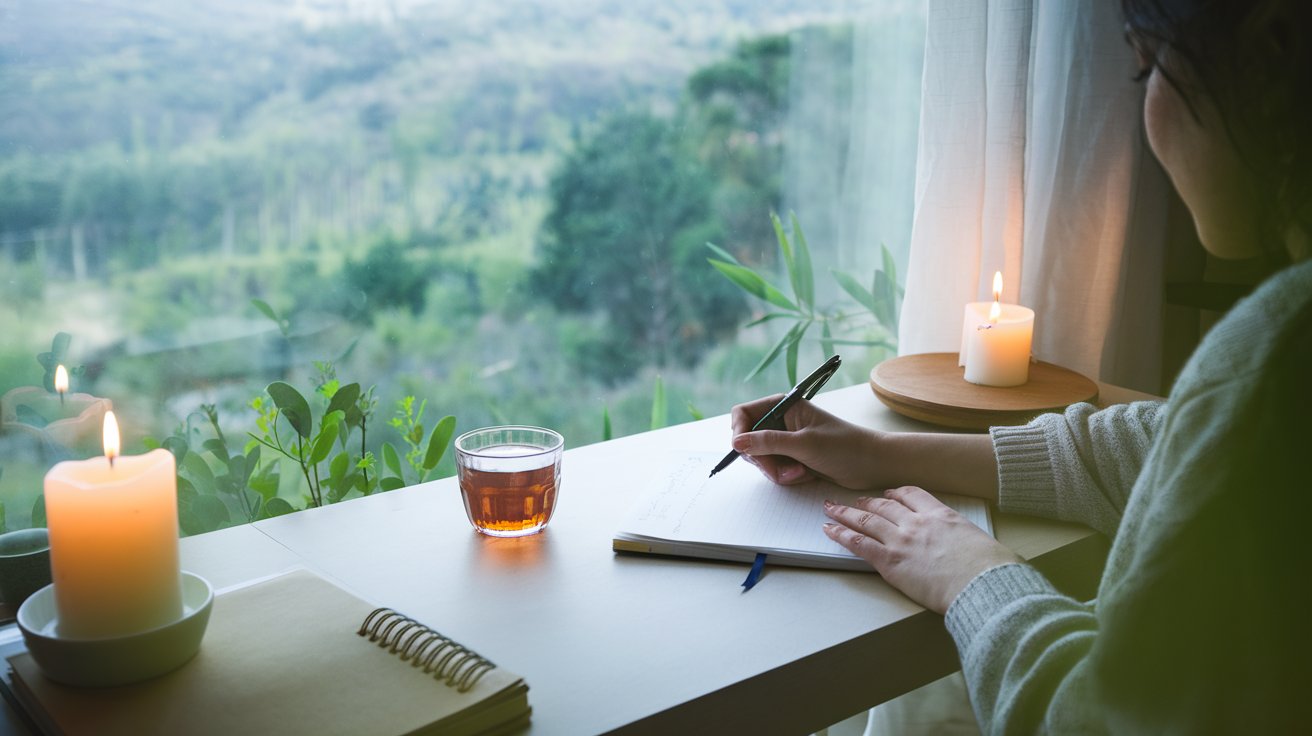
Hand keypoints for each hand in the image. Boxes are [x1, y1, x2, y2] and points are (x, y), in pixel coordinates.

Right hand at [730, 395, 882, 488]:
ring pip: (761, 458)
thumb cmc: (844, 447)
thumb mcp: (803, 444)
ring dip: (777, 470)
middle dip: (763, 459)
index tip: (744, 449)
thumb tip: (737, 443)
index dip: (739, 431)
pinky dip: (786, 476)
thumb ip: (768, 443)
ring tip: (800, 472)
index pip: (744, 413)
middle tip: (780, 469)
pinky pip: (775, 469)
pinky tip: (805, 474)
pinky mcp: (793, 457)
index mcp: (784, 406)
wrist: (872, 464)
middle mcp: (782, 421)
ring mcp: (786, 440)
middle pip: (750, 440)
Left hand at [823, 486, 1021, 613]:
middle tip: (854, 500)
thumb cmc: (991, 569)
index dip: (895, 493)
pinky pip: (858, 543)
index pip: (912, 494)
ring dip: (845, 513)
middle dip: (866, 502)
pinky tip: (829, 530)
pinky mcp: (889, 561)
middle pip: (884, 505)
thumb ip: (969, 543)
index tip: (887, 493)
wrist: (982, 584)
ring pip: (866, 520)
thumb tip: (979, 552)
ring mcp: (901, 540)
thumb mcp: (984, 544)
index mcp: (942, 515)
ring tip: (831, 509)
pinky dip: (840, 535)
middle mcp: (917, 522)